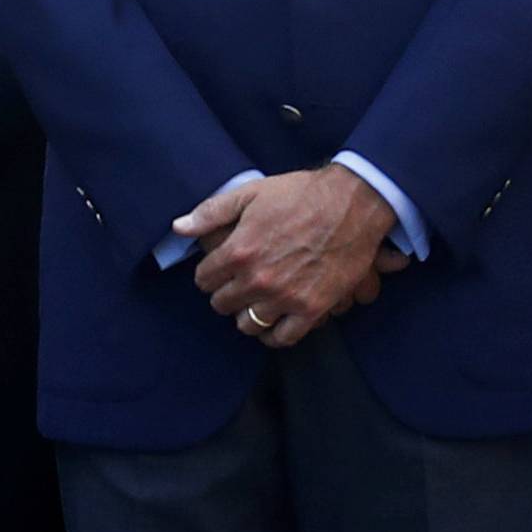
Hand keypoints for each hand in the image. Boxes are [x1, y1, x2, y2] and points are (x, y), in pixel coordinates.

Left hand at [181, 165, 396, 346]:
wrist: (353, 203)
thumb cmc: (301, 194)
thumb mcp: (251, 193)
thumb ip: (211, 212)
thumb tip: (179, 228)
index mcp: (239, 251)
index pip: (204, 279)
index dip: (209, 274)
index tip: (219, 270)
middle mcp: (258, 279)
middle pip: (222, 304)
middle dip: (226, 294)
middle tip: (238, 285)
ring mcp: (285, 297)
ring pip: (248, 325)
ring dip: (247, 315)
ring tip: (255, 303)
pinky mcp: (312, 309)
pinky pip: (283, 338)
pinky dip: (274, 334)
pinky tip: (274, 323)